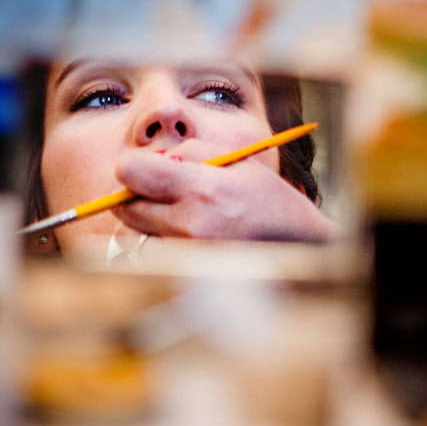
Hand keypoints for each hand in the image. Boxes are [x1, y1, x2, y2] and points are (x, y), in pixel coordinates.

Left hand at [109, 144, 337, 241]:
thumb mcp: (238, 162)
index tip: (145, 170)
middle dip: (135, 196)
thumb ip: (190, 151)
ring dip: (146, 224)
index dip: (132, 167)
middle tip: (161, 194)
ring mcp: (188, 254)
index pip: (131, 172)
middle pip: (125, 206)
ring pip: (134, 235)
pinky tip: (185, 239)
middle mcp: (191, 223)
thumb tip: (152, 158)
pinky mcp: (189, 274)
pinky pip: (152, 256)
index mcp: (203, 188)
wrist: (301, 246)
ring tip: (178, 218)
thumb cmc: (269, 200)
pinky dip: (160, 246)